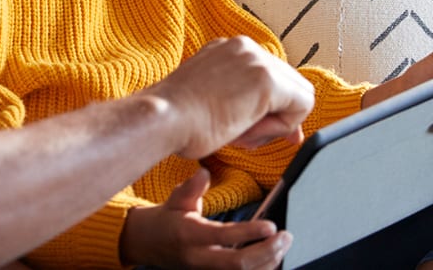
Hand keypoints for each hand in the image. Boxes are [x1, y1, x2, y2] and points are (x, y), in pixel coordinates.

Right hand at [120, 169, 290, 269]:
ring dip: (267, 263)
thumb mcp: (175, 199)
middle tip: (285, 237)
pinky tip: (272, 259)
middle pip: (237, 265)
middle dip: (266, 252)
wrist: (147, 243)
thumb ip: (191, 187)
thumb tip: (204, 172)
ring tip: (283, 246)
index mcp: (189, 235)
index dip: (249, 233)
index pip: (223, 236)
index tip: (271, 225)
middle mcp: (198, 258)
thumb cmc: (166, 218)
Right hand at [146, 37, 313, 160]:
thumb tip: (272, 119)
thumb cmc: (176, 120)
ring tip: (241, 134)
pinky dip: (283, 126)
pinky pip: (301, 106)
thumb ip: (240, 101)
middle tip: (251, 136)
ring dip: (276, 122)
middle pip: (289, 82)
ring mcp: (256, 59)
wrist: (163, 118)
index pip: (270, 74)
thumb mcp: (211, 100)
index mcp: (227, 50)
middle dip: (278, 114)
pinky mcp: (267, 79)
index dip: (273, 106)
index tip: (263, 128)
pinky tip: (249, 131)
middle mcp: (244, 47)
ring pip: (298, 94)